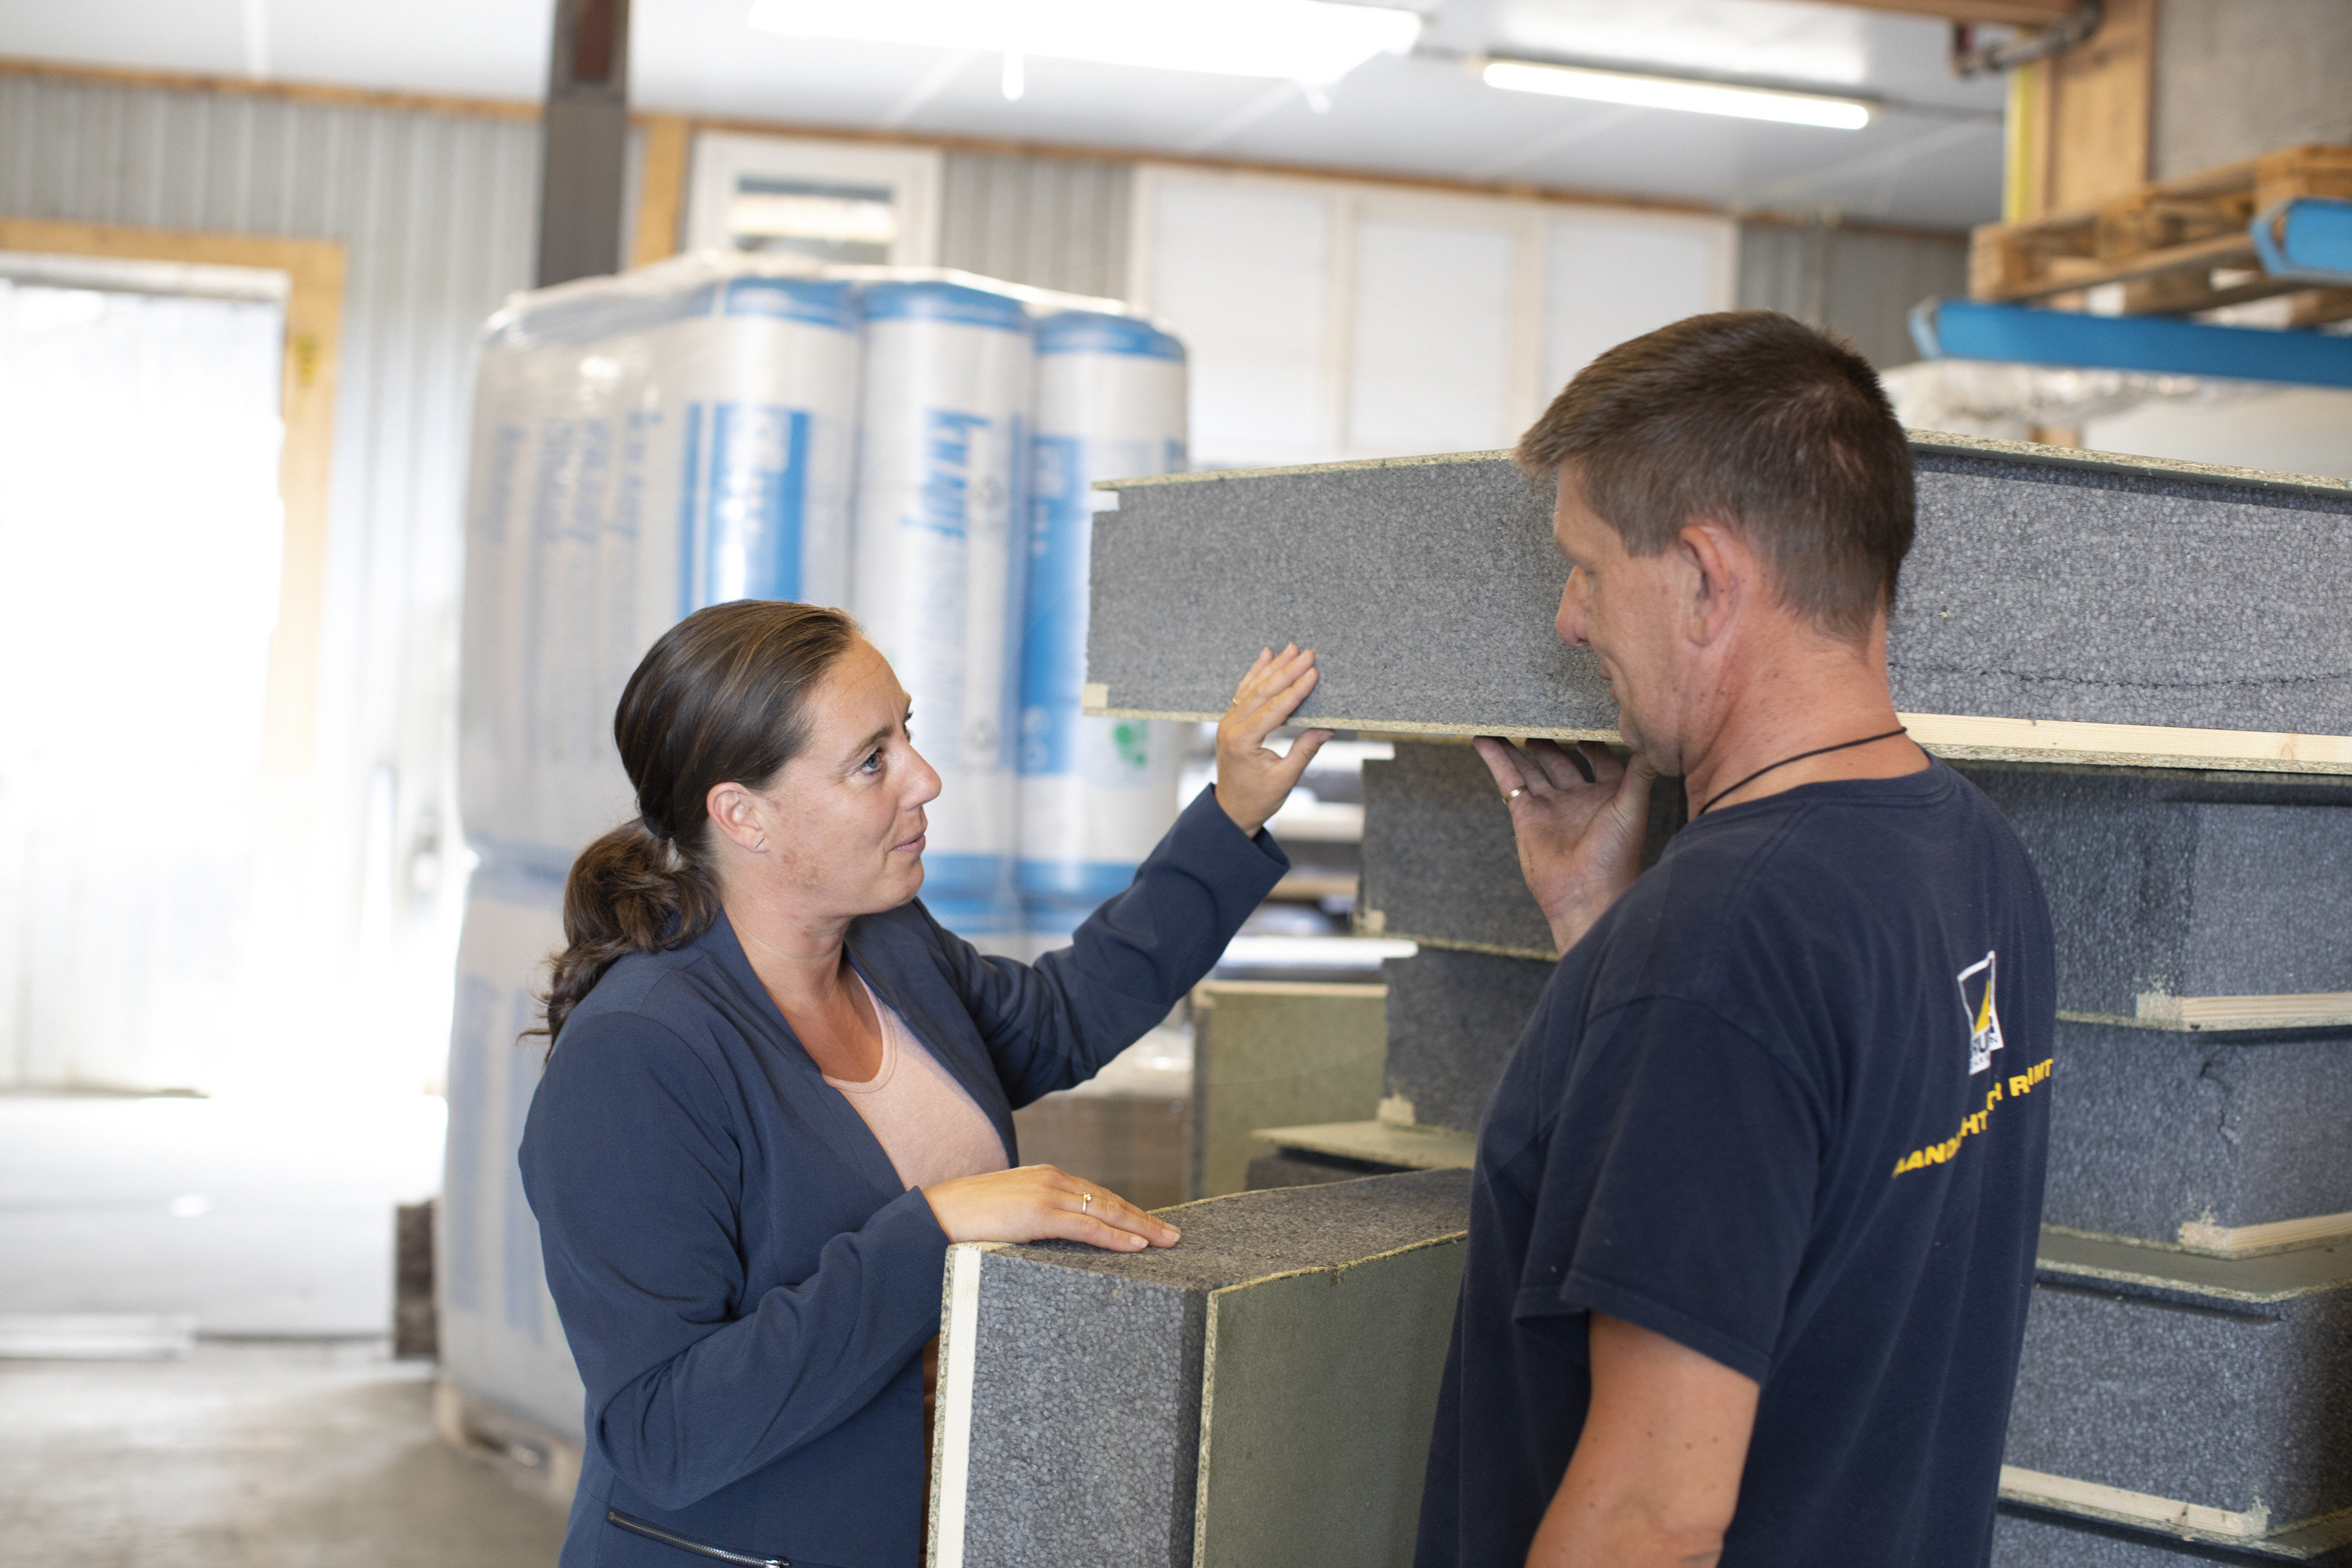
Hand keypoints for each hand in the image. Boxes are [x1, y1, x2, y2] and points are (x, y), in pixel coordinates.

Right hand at [922, 1164, 1179, 1251]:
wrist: (931, 1215)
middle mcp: (1051, 1179)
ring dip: (1141, 1227)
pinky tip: (1137, 1246)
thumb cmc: (963, 1221)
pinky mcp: (1038, 1213)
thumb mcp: (1007, 1215)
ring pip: (1106, 1211)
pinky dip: (1116, 1236)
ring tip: (1167, 1241)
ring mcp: (1046, 1193)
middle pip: (1109, 1200)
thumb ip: (1033, 1221)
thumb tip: (1052, 1242)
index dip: (1125, 1210)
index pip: (1096, 1194)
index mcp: (1044, 1177)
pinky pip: (1087, 1226)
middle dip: (1143, 1218)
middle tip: (1173, 1235)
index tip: (1149, 1223)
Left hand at [1215, 644, 1335, 837]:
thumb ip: (1305, 750)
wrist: (1231, 809)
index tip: (1313, 672)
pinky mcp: (1230, 721)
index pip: (1274, 709)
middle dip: (1286, 671)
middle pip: (1263, 692)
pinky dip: (1255, 673)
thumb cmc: (1258, 799)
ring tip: (1290, 648)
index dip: (1296, 689)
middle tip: (1307, 653)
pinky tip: (1265, 656)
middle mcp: (1231, 727)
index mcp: (1243, 741)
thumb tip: (1328, 728)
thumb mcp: (1286, 778)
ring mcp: (1228, 722)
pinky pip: (1244, 692)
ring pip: (1252, 688)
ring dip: (1273, 667)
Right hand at [1473, 737, 1654, 953]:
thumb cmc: (1616, 855)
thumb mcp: (1633, 806)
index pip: (1600, 759)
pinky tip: (1484, 739)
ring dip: (1518, 746)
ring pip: (1531, 767)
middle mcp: (1578, 799)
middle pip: (1561, 761)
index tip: (1584, 717)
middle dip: (1552, 740)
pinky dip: (1495, 759)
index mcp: (1608, 796)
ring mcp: (1550, 806)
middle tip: (1540, 715)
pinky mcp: (1525, 814)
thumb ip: (1640, 772)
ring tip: (1506, 721)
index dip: (1593, 741)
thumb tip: (1653, 740)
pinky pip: (1508, 780)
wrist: (1586, 894)